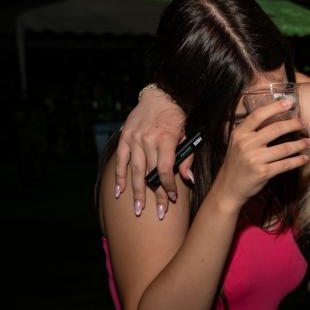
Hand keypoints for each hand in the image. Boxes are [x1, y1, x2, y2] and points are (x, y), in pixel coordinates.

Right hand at [115, 86, 186, 215]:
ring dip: (136, 191)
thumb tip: (188, 180)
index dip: (168, 187)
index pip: (165, 170)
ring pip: (135, 170)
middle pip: (150, 174)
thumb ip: (187, 157)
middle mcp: (148, 140)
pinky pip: (122, 160)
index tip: (172, 199)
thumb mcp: (189, 134)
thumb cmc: (179, 117)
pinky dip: (120, 176)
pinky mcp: (125, 137)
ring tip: (138, 209)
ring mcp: (134, 139)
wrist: (161, 95)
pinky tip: (120, 191)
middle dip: (154, 195)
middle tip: (156, 214)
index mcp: (166, 140)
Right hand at [211, 101, 309, 208]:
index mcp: (239, 134)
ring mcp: (255, 159)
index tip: (289, 103)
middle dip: (293, 124)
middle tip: (304, 123)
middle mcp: (246, 144)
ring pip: (284, 148)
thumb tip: (274, 117)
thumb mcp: (237, 143)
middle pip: (275, 129)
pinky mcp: (263, 173)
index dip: (274, 107)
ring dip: (300, 144)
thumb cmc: (236, 163)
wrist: (228, 187)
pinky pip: (285, 164)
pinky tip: (304, 158)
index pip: (258, 115)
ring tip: (309, 142)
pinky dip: (297, 161)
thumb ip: (251, 131)